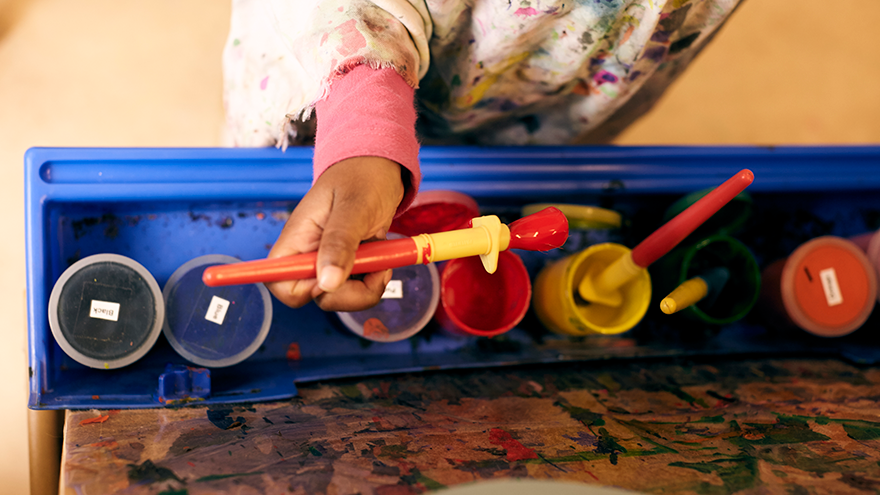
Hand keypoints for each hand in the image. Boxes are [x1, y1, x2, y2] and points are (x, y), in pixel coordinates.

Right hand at [266, 156, 404, 310]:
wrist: (381, 166)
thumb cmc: (362, 177)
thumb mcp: (353, 208)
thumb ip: (339, 243)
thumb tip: (328, 283)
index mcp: (298, 239)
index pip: (279, 281)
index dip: (305, 290)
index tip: (336, 277)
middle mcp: (310, 254)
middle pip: (316, 296)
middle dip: (349, 293)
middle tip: (375, 270)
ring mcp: (330, 260)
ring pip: (340, 296)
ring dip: (367, 288)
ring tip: (383, 261)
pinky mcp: (349, 262)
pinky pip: (357, 287)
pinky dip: (374, 281)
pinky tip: (383, 261)